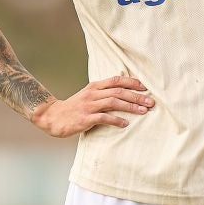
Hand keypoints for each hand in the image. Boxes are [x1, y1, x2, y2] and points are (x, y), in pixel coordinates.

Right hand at [31, 76, 152, 136]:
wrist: (52, 117)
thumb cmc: (74, 107)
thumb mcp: (88, 95)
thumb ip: (103, 91)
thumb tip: (122, 87)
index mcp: (94, 87)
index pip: (116, 80)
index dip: (131, 82)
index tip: (145, 87)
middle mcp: (92, 94)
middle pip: (118, 92)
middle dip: (136, 97)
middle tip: (151, 102)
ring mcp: (88, 106)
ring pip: (113, 103)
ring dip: (130, 107)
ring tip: (143, 112)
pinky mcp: (85, 119)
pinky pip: (103, 118)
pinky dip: (116, 120)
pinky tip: (125, 124)